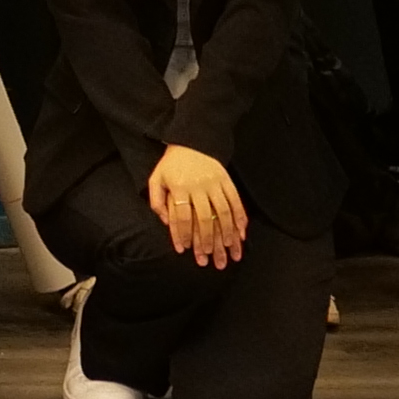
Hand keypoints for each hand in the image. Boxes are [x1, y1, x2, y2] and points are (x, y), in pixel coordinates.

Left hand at [147, 143, 248, 267]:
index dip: (183, 235)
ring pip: (223, 211)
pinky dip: (240, 216)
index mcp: (179, 187)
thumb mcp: (156, 179)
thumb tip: (164, 222)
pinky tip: (241, 230)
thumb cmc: (171, 165)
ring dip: (226, 231)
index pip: (182, 217)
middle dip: (207, 240)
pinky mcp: (227, 180)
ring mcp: (214, 183)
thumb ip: (156, 201)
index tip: (185, 250)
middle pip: (204, 218)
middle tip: (209, 256)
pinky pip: (235, 200)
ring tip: (228, 247)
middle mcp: (198, 186)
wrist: (191, 141)